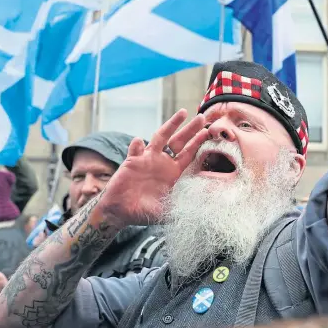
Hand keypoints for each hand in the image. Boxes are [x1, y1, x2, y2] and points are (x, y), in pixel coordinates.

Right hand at [98, 109, 207, 226]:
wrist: (120, 212)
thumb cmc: (143, 213)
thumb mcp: (166, 212)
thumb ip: (179, 210)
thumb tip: (197, 213)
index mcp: (173, 173)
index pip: (188, 155)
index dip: (197, 143)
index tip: (207, 132)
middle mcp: (162, 163)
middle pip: (179, 141)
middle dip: (190, 129)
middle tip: (201, 117)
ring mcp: (147, 159)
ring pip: (161, 137)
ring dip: (171, 125)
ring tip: (182, 113)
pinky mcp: (132, 162)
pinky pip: (135, 150)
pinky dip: (137, 146)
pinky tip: (139, 142)